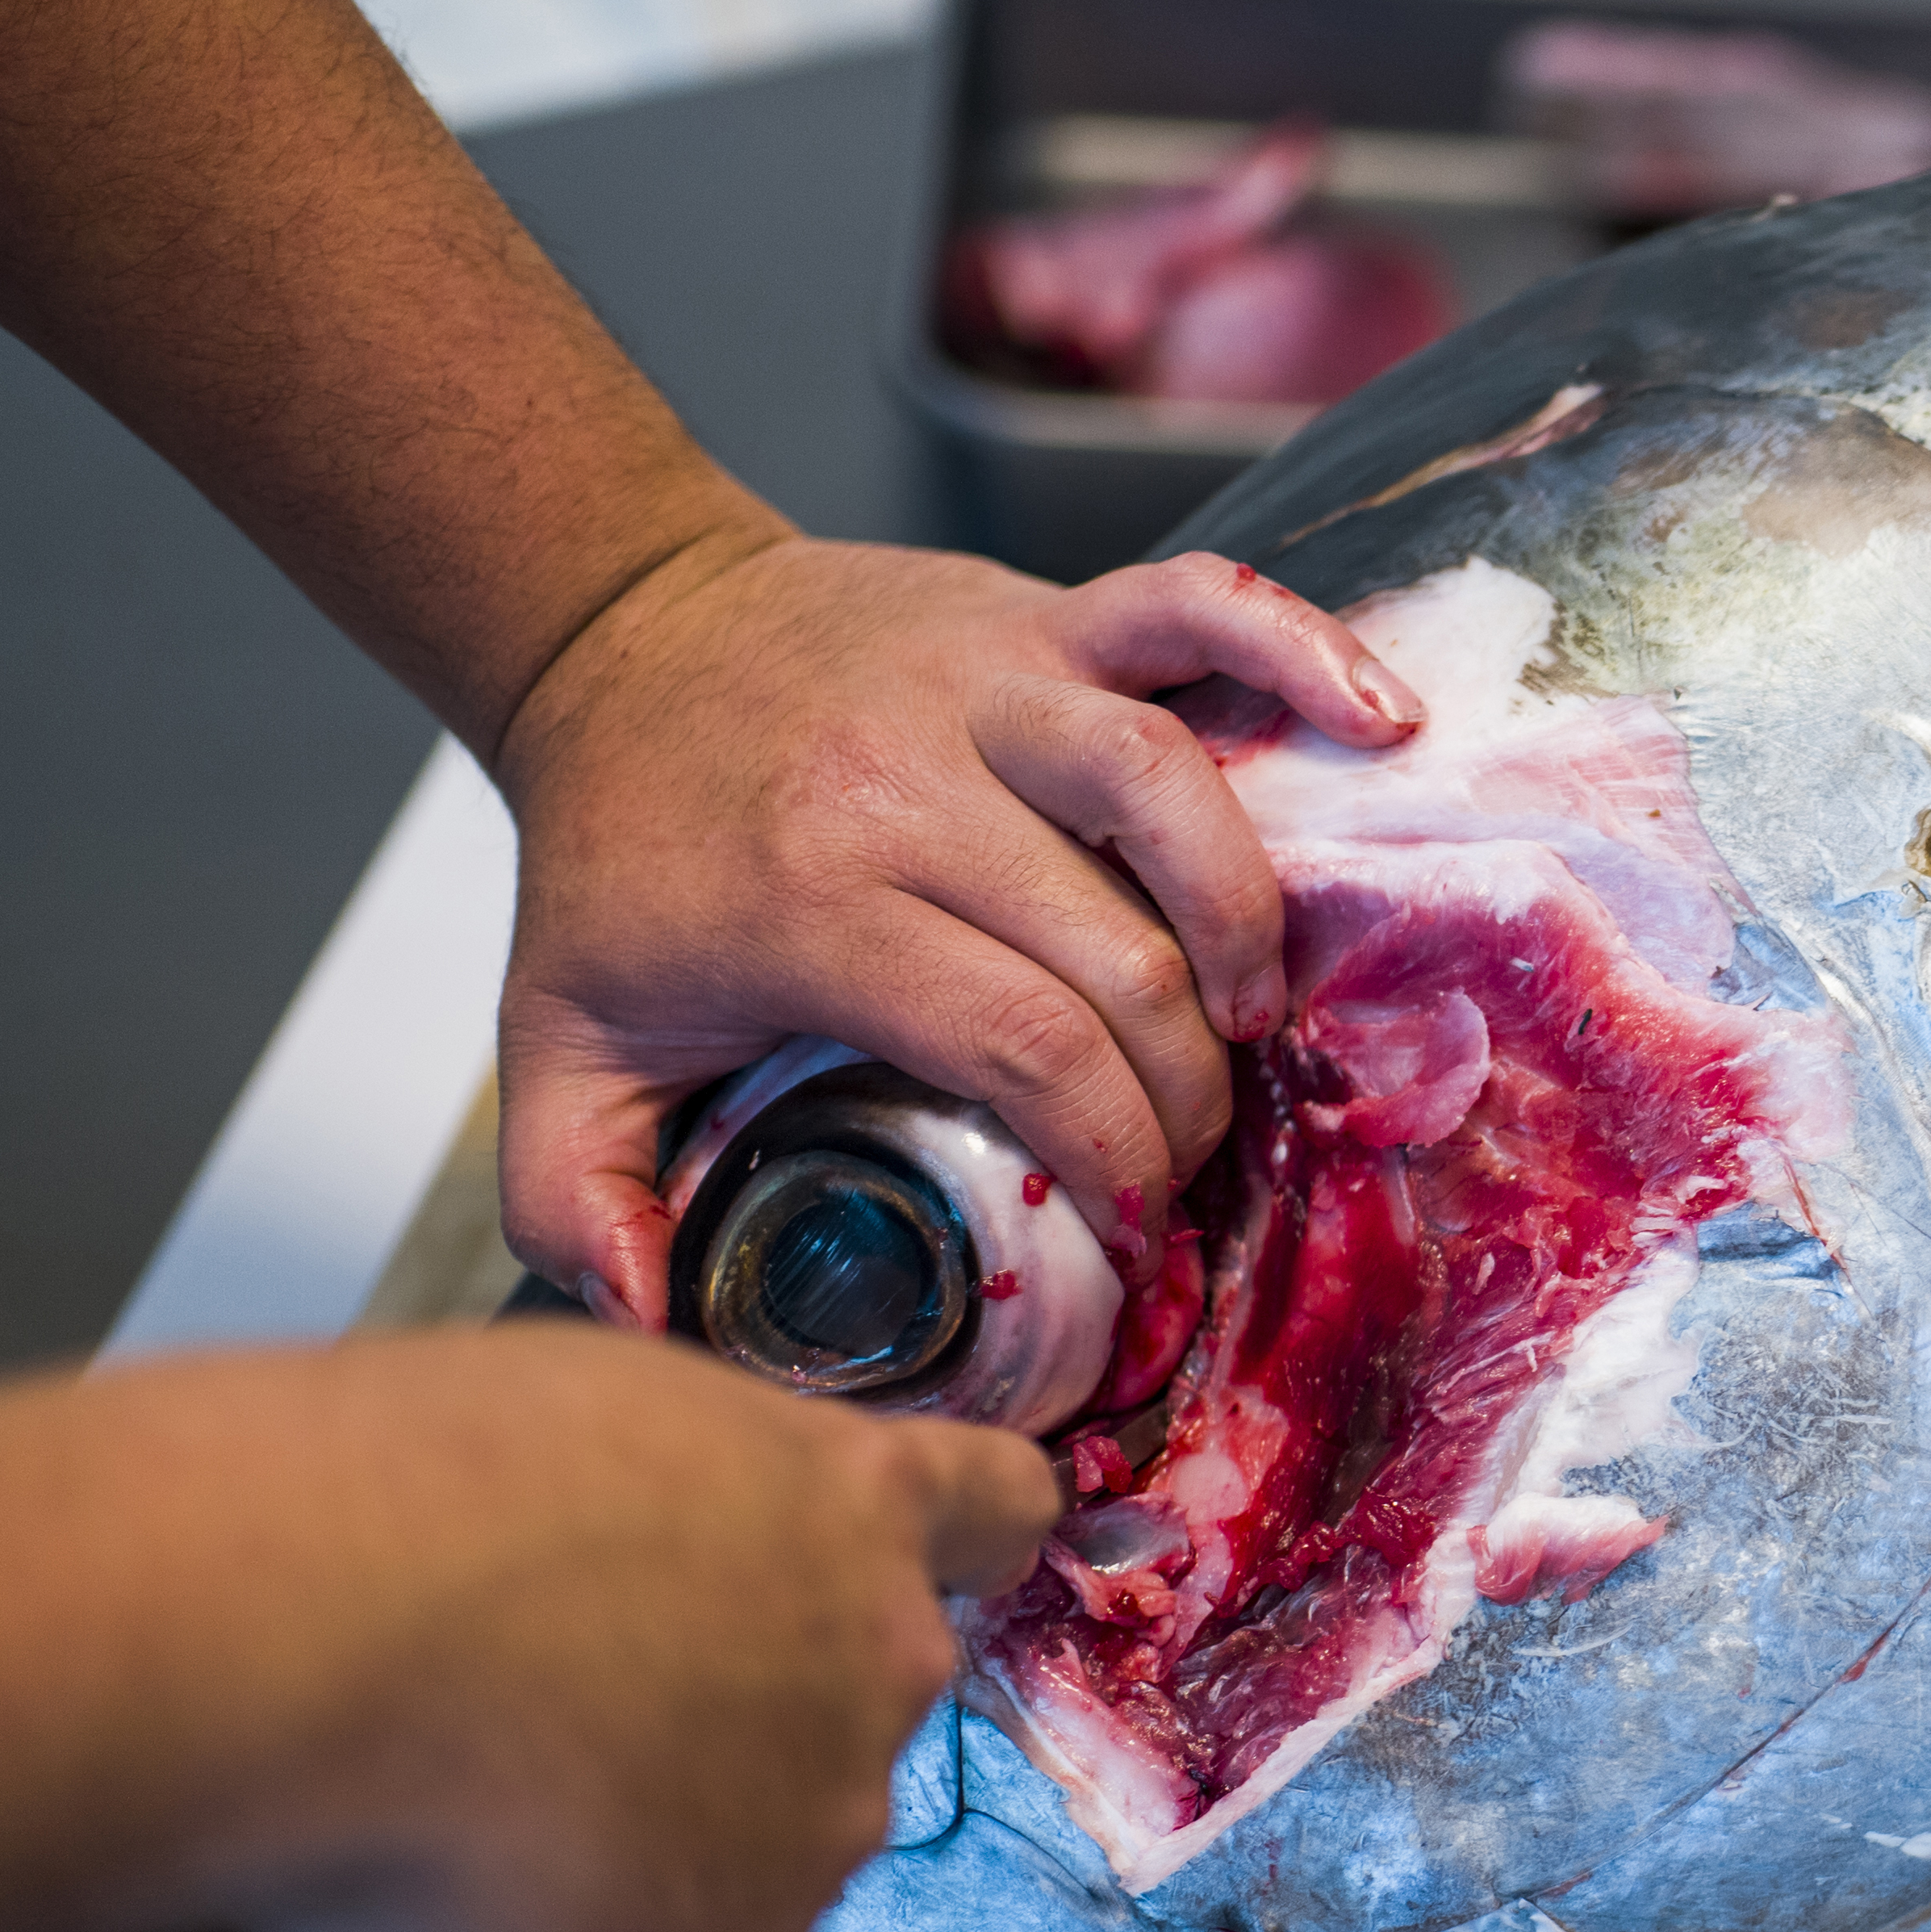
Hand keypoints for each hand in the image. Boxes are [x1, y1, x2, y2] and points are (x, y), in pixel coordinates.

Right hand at [0, 1331, 1058, 1931]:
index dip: (939, 1545)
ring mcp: (812, 1831)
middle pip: (846, 1706)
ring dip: (651, 1842)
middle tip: (558, 1710)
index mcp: (848, 1503)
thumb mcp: (579, 1425)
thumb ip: (682, 1507)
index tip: (893, 1567)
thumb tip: (648, 1572)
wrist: (292, 1638)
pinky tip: (450, 1886)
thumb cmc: (389, 1491)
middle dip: (735, 1718)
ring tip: (470, 1798)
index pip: (990, 1509)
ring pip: (752, 1851)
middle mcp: (875, 1670)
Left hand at [490, 525, 1419, 1327]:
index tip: (1127, 1227)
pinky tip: (1379, 723)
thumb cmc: (618, 851)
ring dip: (1243, 917)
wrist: (612, 633)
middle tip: (1185, 1154)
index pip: (1020, 1048)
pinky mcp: (1037, 610)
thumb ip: (577, 1202)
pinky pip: (1193, 606)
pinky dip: (1301, 649)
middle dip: (1182, 1090)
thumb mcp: (551, 1046)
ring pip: (1170, 788)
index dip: (1106, 1157)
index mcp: (811, 899)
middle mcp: (910, 781)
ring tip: (1254, 1011)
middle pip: (1117, 955)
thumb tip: (655, 1325)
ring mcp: (986, 680)